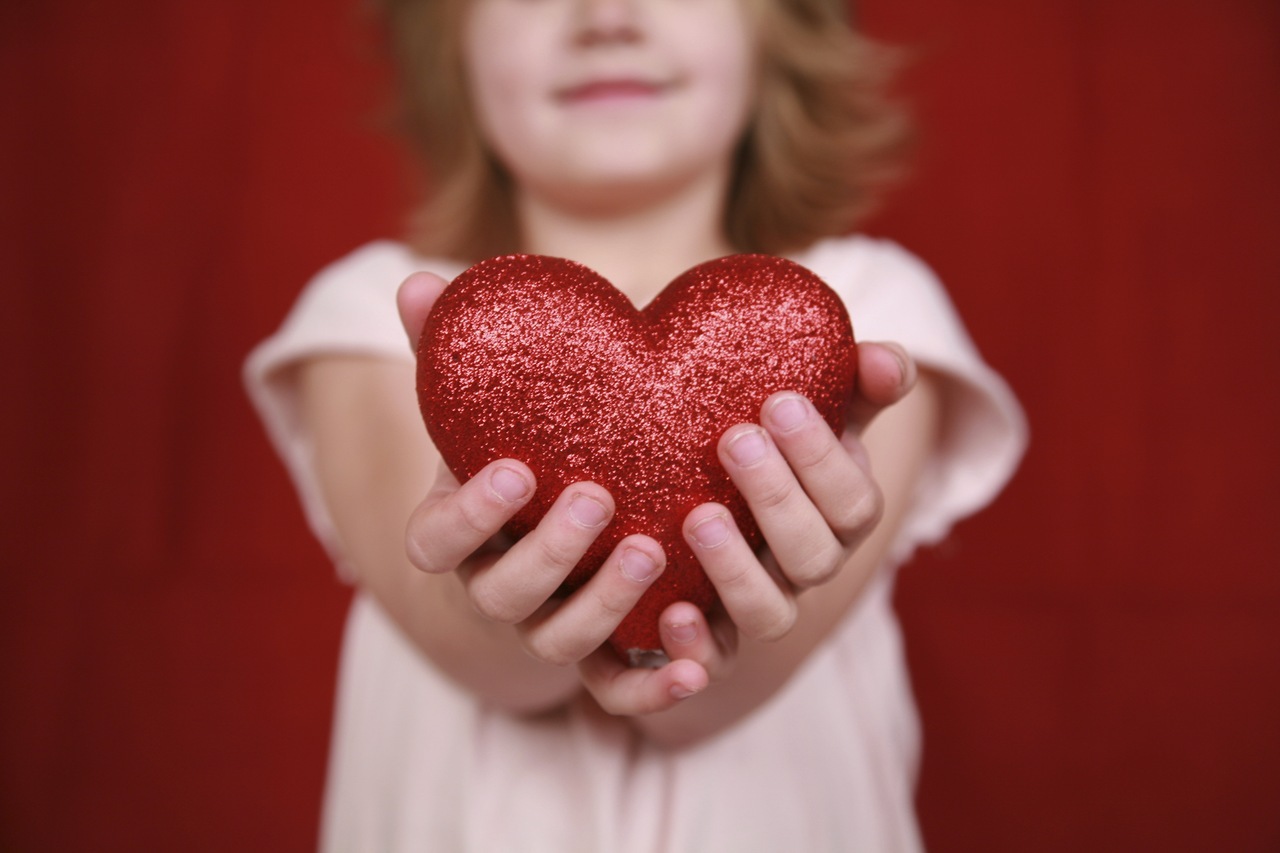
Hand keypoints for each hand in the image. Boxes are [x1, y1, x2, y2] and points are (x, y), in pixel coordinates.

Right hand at [398, 272, 714, 714]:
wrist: (544, 531)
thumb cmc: (513, 453)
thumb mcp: (481, 407)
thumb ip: (450, 347)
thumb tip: (420, 281)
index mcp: (456, 533)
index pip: (438, 539)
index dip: (470, 512)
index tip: (516, 469)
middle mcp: (496, 589)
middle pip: (505, 596)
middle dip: (548, 554)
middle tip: (598, 499)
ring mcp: (547, 628)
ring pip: (562, 640)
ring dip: (605, 604)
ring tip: (654, 549)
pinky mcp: (604, 654)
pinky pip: (619, 686)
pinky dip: (653, 685)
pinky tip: (697, 668)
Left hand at [586, 343, 918, 683]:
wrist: (691, 485)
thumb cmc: (763, 438)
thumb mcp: (811, 406)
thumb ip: (855, 382)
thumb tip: (886, 360)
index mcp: (838, 517)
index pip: (854, 502)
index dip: (823, 458)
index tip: (779, 402)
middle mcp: (805, 569)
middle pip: (813, 556)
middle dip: (777, 498)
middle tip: (734, 439)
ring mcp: (757, 607)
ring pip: (768, 614)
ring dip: (737, 569)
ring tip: (698, 515)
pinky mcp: (706, 638)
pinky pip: (712, 662)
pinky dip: (696, 649)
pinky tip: (671, 613)